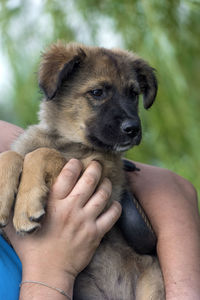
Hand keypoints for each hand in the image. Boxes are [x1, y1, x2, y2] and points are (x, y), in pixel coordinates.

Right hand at [4, 159, 121, 297]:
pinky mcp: (95, 234)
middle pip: (89, 180)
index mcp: (53, 203)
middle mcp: (71, 209)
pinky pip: (112, 216)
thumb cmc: (31, 248)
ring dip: (106, 184)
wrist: (47, 272)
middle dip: (95, 168)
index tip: (77, 162)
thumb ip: (17, 206)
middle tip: (96, 165)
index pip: (68, 174)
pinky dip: (116, 207)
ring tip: (105, 180)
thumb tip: (13, 190)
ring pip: (102, 195)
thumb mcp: (18, 223)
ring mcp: (85, 221)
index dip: (75, 164)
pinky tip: (114, 203)